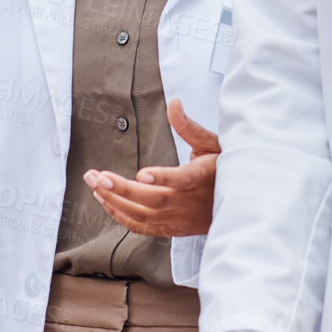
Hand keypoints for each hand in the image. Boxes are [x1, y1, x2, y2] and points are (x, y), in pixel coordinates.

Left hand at [86, 98, 220, 237]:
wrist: (238, 206)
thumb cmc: (223, 169)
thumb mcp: (212, 143)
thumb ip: (189, 126)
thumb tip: (173, 103)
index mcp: (202, 177)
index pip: (182, 180)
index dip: (163, 178)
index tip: (141, 174)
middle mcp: (189, 201)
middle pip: (152, 200)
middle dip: (121, 189)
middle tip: (96, 176)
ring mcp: (179, 218)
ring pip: (142, 215)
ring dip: (114, 201)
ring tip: (94, 184)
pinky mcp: (172, 228)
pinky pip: (142, 227)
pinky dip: (120, 216)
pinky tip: (105, 201)